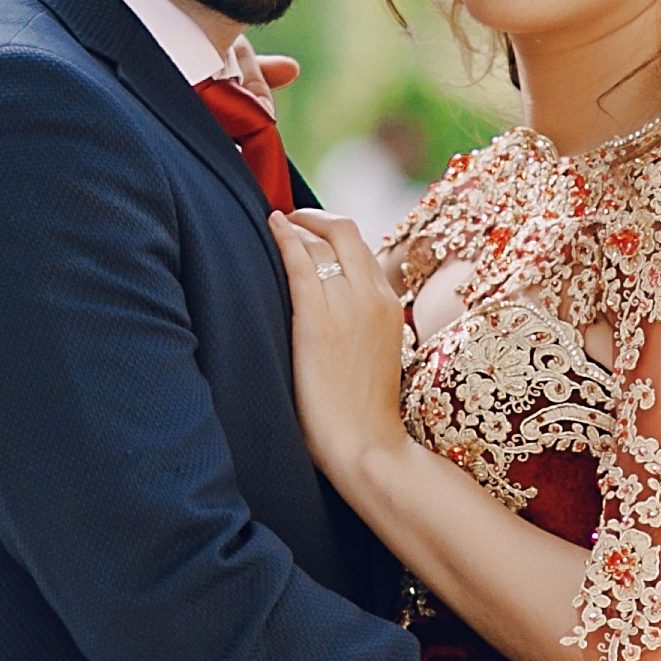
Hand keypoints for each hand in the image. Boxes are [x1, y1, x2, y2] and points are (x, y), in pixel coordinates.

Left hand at [267, 206, 408, 485]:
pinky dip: (285, 238)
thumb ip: (363, 324)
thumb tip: (339, 309)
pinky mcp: (319, 322)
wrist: (365, 443)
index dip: (332, 230)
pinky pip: (301, 264)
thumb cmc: (363, 410)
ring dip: (295, 227)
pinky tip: (271, 228)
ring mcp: (348, 307)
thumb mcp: (377, 353)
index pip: (361, 248)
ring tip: (275, 225)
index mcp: (390, 304)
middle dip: (313, 217)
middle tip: (290, 218)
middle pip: (345, 232)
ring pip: (320, 244)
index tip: (310, 228)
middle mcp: (374, 296)